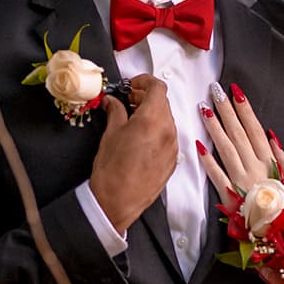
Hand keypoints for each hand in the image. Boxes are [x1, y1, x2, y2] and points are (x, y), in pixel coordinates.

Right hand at [88, 74, 177, 232]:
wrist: (118, 202)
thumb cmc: (112, 171)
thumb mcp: (110, 133)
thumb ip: (115, 111)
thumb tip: (113, 102)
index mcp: (152, 120)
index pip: (157, 87)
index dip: (144, 81)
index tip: (132, 85)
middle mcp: (168, 131)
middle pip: (163, 103)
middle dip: (146, 97)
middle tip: (128, 100)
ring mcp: (173, 147)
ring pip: (167, 120)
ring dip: (152, 114)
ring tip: (132, 119)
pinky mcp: (172, 161)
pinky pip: (168, 138)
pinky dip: (157, 131)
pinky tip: (141, 137)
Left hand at [196, 82, 283, 207]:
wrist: (282, 236)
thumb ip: (283, 158)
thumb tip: (270, 135)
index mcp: (271, 163)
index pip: (255, 130)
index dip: (245, 110)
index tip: (235, 92)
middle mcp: (256, 169)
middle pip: (238, 134)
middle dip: (226, 111)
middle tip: (214, 90)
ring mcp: (242, 182)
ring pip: (226, 149)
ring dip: (215, 128)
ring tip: (204, 108)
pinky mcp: (231, 197)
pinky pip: (218, 177)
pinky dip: (208, 162)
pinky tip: (198, 146)